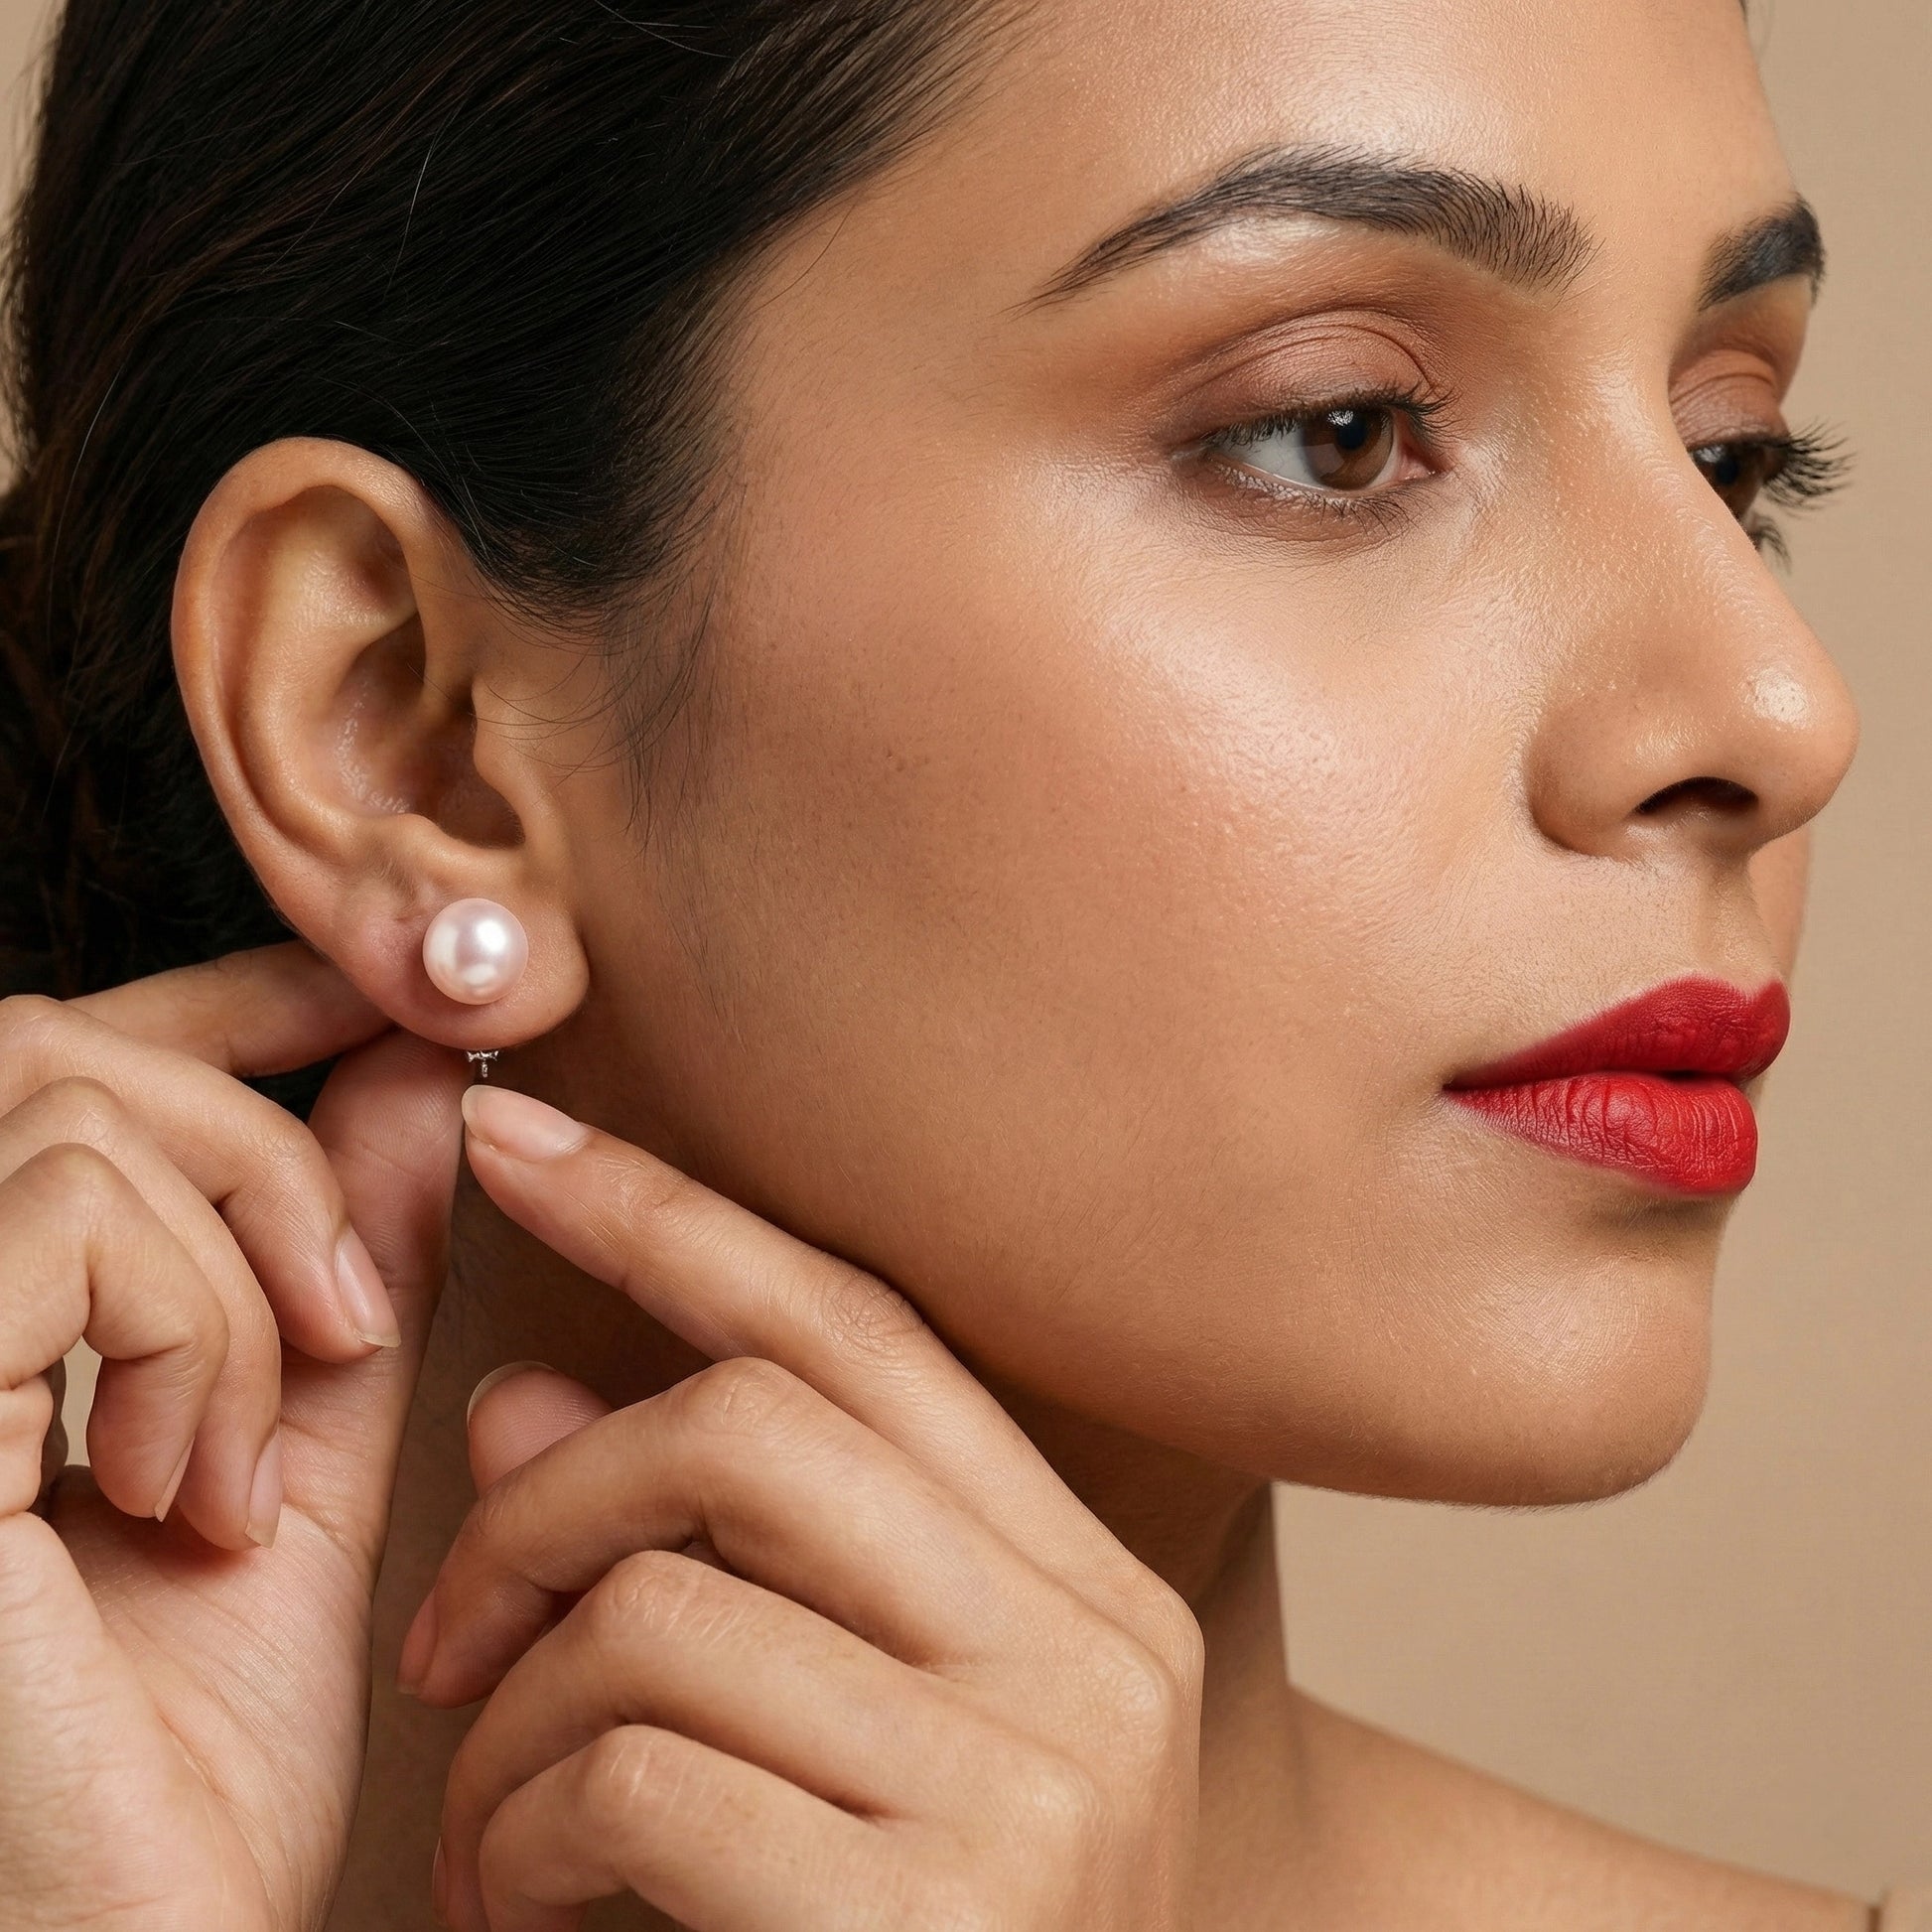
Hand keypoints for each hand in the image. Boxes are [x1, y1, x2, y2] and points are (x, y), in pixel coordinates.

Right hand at [0, 948, 466, 1929]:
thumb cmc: (184, 1762)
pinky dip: (181, 1331)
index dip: (221, 997)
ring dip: (227, 1276)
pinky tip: (192, 1494)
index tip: (385, 1003)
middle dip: (256, 1141)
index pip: (60, 1062)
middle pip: (54, 1053)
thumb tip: (412, 1073)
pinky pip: (58, 1218)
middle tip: (351, 1314)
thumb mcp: (294, 1448)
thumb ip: (339, 1256)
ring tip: (249, 1463)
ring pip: (71, 1117)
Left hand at [407, 1085, 1203, 1931]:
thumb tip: (522, 1397)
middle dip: (549, 1501)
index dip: (679, 1219)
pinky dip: (522, 1828)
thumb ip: (701, 1558)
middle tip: (452, 1629)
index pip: (864, 1334)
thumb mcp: (831, 1744)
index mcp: (1086, 1595)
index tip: (517, 1142)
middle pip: (755, 1427)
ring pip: (665, 1603)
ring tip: (489, 1826)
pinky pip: (637, 1774)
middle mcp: (1091, 1660)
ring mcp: (1035, 1789)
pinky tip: (521, 1910)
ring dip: (511, 1708)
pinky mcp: (936, 1922)